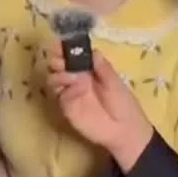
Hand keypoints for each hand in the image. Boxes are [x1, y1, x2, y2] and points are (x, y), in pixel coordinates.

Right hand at [47, 44, 152, 171]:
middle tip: (60, 61)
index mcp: (89, 69)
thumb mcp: (115, 81)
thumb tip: (91, 49)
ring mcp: (70, 93)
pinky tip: (75, 90)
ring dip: (57, 74)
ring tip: (69, 76)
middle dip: (56, 60)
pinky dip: (64, 90)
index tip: (59, 45)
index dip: (63, 49)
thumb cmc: (123, 103)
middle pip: (58, 64)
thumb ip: (102, 66)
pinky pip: (59, 96)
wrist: (124, 130)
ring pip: (53, 78)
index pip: (72, 55)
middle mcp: (76, 78)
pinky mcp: (67, 108)